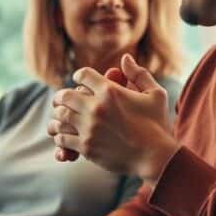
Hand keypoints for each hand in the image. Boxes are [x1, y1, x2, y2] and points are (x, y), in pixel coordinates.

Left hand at [49, 54, 178, 179]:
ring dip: (58, 116)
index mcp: (110, 91)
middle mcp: (96, 107)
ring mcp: (89, 128)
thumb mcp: (155, 94)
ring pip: (60, 117)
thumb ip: (139, 74)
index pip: (82, 75)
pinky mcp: (86, 147)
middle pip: (65, 95)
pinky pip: (62, 139)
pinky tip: (63, 137)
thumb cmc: (157, 125)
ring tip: (58, 118)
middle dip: (61, 97)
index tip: (78, 80)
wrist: (156, 157)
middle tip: (60, 100)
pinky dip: (60, 136)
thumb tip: (125, 58)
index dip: (79, 76)